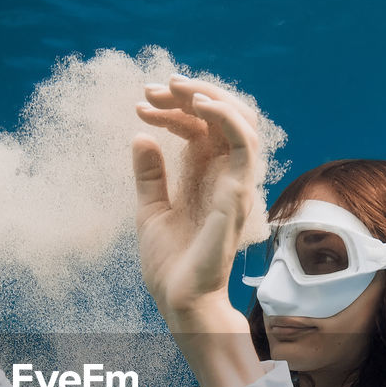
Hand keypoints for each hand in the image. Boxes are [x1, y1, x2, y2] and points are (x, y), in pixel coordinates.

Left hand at [132, 75, 261, 329]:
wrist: (180, 298)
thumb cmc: (171, 265)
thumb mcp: (150, 209)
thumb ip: (150, 174)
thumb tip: (140, 137)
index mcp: (205, 176)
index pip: (198, 126)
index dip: (171, 109)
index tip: (140, 105)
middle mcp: (225, 174)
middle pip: (222, 115)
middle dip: (189, 93)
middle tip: (153, 89)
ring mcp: (235, 181)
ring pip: (240, 119)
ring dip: (209, 95)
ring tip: (176, 87)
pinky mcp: (239, 190)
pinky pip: (245, 142)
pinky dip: (226, 115)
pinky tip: (198, 105)